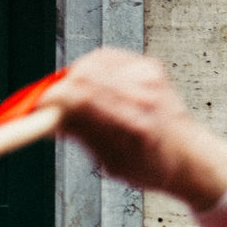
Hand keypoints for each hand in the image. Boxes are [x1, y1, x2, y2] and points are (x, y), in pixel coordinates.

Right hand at [40, 48, 226, 206]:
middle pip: (83, 75)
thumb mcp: (111, 164)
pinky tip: (89, 87)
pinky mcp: (149, 65)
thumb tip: (50, 119)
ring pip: (93, 63)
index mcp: (133, 126)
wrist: (189, 157)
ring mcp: (147, 76)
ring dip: (74, 80)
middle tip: (50, 107)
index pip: (80, 97)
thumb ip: (83, 136)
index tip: (38, 109)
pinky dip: (92, 70)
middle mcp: (142, 95)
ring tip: (71, 100)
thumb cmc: (152, 168)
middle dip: (59, 89)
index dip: (51, 100)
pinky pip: (108, 58)